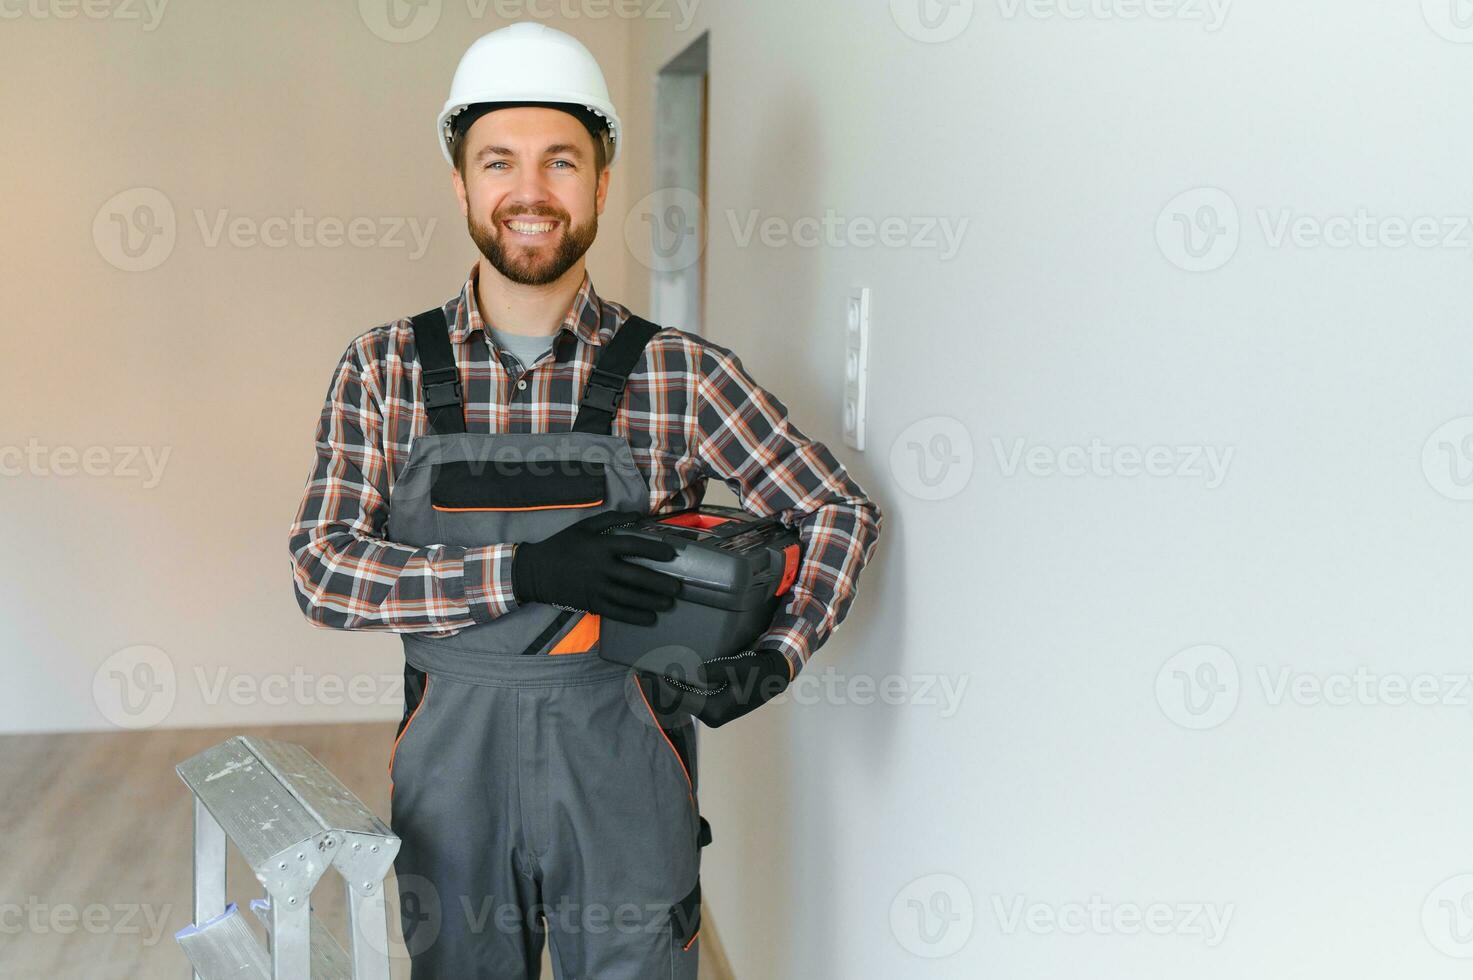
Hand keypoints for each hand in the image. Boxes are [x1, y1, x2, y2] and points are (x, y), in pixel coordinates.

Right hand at [511, 510, 680, 625]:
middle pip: (636, 575)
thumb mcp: (583, 527)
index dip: (654, 549)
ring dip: (652, 601)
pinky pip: (617, 612)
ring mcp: (596, 588)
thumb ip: (611, 520)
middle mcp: (600, 567)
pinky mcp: (591, 604)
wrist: (536, 571)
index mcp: (599, 545)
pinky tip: (650, 618)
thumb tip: (638, 515)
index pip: (633, 545)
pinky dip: (635, 616)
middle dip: (660, 582)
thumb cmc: (562, 545)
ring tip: (669, 603)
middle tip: (677, 587)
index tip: (671, 554)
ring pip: (629, 596)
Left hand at [660, 648, 792, 727]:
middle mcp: (710, 716)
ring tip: (651, 671)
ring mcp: (711, 712)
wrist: (773, 675)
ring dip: (668, 687)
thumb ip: (713, 671)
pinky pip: (689, 697)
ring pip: (682, 700)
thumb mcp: (737, 668)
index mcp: (714, 711)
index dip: (661, 685)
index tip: (647, 672)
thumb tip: (691, 672)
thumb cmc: (758, 672)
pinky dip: (678, 687)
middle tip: (642, 670)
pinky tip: (669, 675)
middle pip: (677, 702)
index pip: (679, 699)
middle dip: (660, 687)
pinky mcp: (712, 706)